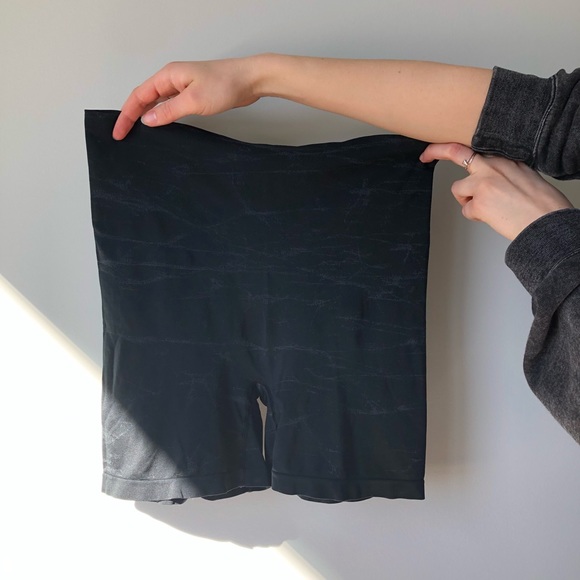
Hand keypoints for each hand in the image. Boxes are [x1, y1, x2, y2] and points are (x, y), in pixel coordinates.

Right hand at [112, 57, 260, 139]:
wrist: (249, 80)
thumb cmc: (225, 84)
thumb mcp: (193, 101)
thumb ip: (169, 111)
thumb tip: (148, 120)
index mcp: (168, 76)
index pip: (138, 96)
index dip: (126, 115)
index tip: (119, 132)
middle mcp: (172, 79)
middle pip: (144, 98)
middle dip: (131, 116)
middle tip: (124, 135)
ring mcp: (182, 87)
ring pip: (157, 102)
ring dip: (146, 117)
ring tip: (137, 134)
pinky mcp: (193, 94)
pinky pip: (170, 105)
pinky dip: (162, 116)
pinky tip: (162, 126)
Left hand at [420, 143, 573, 240]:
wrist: (547, 222)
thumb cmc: (541, 204)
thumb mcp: (525, 176)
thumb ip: (503, 171)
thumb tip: (490, 177)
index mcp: (505, 158)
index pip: (474, 145)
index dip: (453, 145)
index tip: (437, 147)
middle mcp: (492, 166)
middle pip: (456, 152)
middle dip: (436, 152)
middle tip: (425, 156)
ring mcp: (483, 183)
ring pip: (458, 189)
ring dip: (468, 201)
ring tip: (490, 208)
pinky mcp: (478, 201)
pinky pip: (466, 210)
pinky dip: (476, 216)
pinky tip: (493, 216)